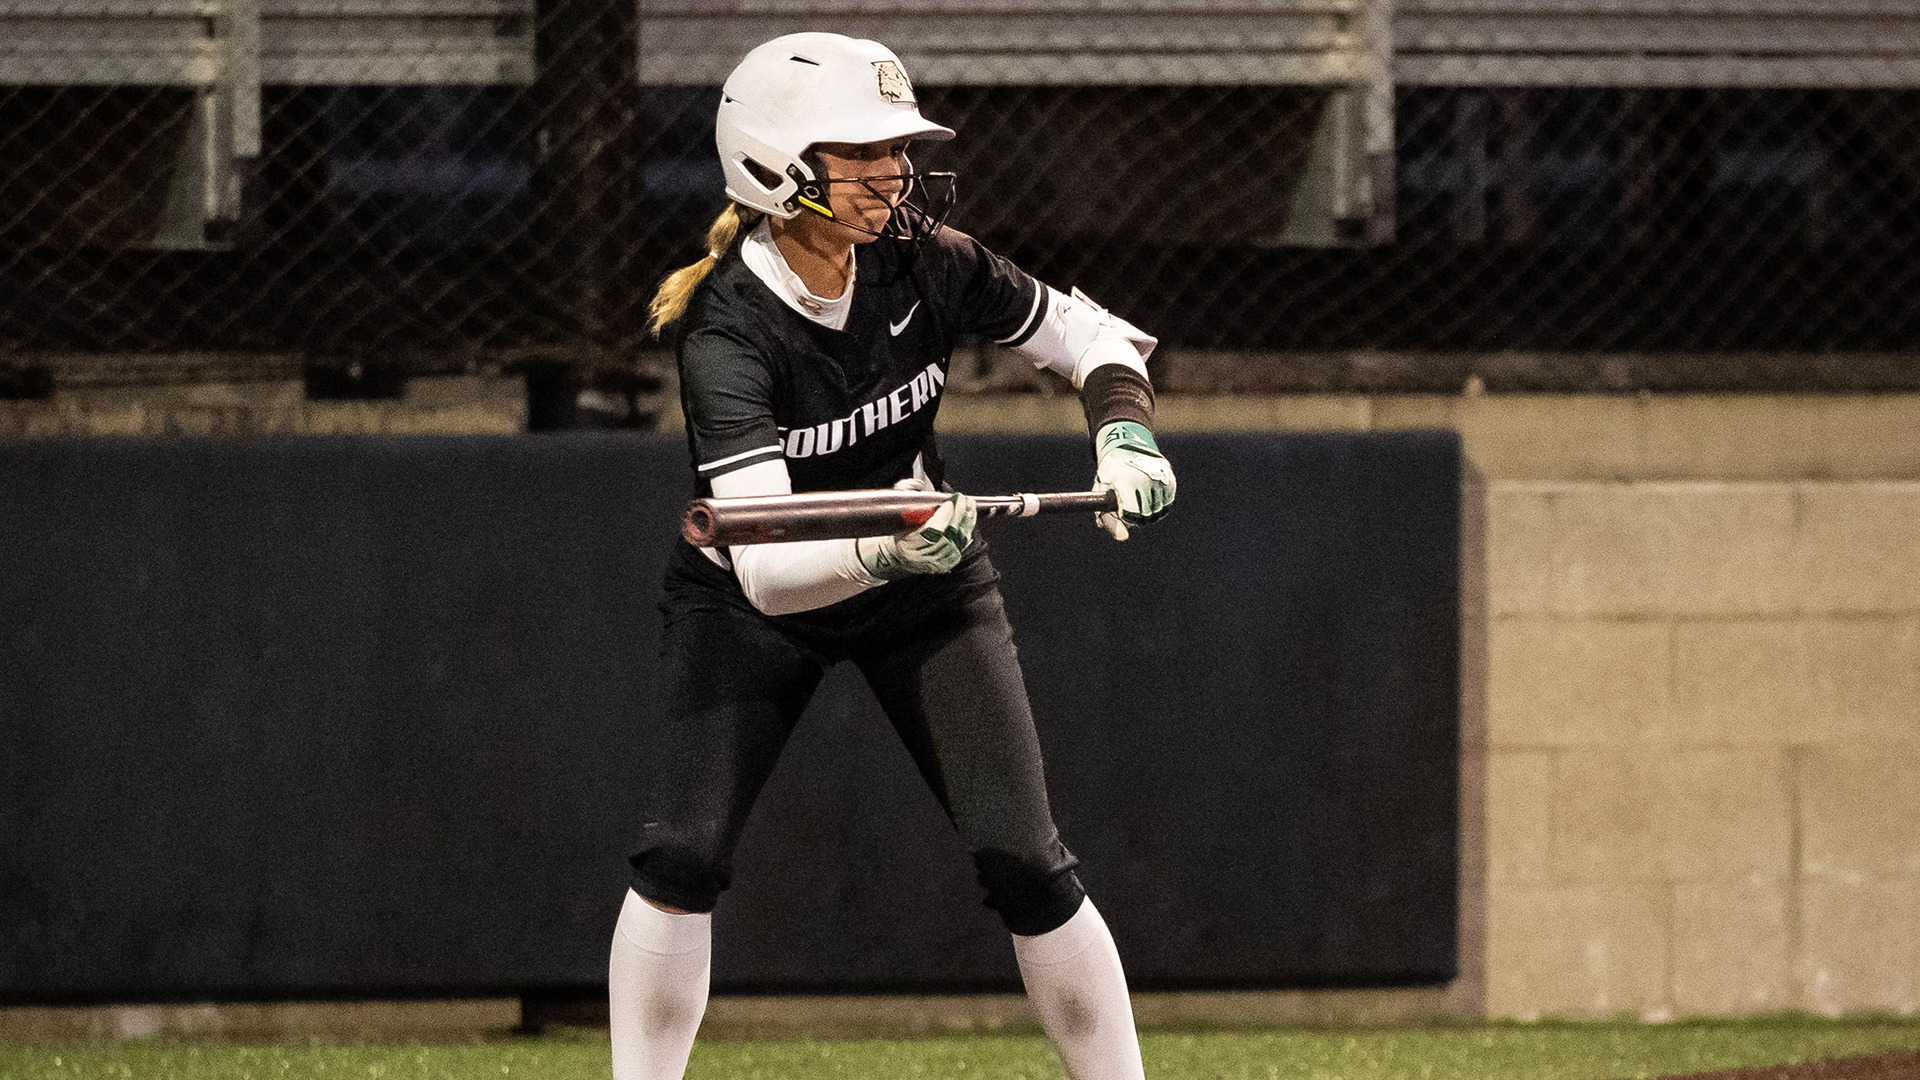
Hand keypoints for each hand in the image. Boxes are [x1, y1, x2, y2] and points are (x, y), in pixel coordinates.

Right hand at [858, 490, 976, 579]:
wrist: (899, 556)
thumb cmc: (899, 531)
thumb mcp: (896, 512)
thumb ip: (904, 494)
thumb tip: (918, 484)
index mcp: (910, 544)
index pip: (932, 531)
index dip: (943, 517)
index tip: (949, 503)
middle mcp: (924, 555)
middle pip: (948, 535)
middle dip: (958, 515)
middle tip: (963, 499)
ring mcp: (936, 562)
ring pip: (957, 541)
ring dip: (966, 521)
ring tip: (970, 505)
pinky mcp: (945, 564)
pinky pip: (961, 547)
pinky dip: (967, 531)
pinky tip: (970, 518)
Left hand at [1093, 421, 1174, 540]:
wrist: (1127, 444)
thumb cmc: (1110, 472)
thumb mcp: (1102, 493)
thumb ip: (1109, 518)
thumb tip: (1123, 538)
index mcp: (1128, 482)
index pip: (1131, 515)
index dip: (1125, 515)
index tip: (1121, 506)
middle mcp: (1147, 480)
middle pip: (1146, 516)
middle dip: (1137, 515)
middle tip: (1130, 502)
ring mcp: (1161, 479)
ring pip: (1158, 511)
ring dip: (1148, 510)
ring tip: (1139, 498)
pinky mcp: (1170, 479)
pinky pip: (1167, 503)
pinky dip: (1158, 504)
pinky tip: (1149, 495)